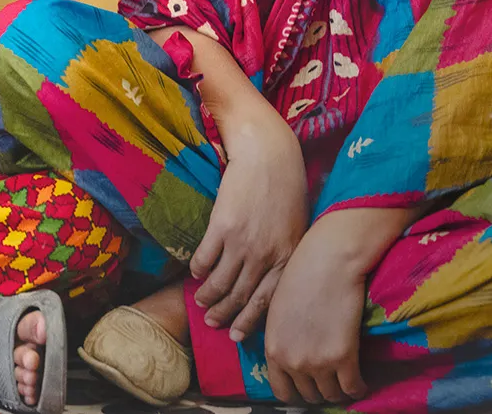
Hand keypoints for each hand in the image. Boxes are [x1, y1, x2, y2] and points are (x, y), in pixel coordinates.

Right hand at [189, 111, 305, 339]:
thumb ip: (284, 256)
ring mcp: (243, 243)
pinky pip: (205, 258)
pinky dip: (198, 270)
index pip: (266, 302)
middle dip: (225, 314)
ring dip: (208, 296)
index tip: (237, 335)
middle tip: (212, 323)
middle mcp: (266, 256)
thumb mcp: (295, 228)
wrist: (268, 156)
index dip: (249, 322)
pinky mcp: (222, 227)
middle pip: (241, 296)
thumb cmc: (285, 190)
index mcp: (287, 259)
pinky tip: (195, 274)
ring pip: (220, 282)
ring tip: (200, 302)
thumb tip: (268, 281)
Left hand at [263, 230, 368, 404]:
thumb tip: (284, 357)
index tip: (306, 387)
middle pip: (309, 395)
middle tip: (329, 380)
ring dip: (338, 390)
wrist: (327, 262)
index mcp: (272, 349)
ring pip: (332, 395)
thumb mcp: (275, 310)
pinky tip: (360, 382)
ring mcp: (318, 362)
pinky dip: (358, 389)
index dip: (296, 392)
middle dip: (318, 390)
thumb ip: (277, 338)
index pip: (281, 390)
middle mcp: (292, 361)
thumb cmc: (300, 278)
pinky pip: (353, 389)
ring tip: (344, 380)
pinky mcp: (344, 358)